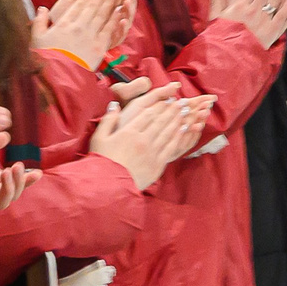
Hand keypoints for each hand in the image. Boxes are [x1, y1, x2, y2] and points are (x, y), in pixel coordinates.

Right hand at [33, 0, 131, 66]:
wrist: (58, 79)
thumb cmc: (46, 61)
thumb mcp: (37, 40)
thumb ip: (39, 22)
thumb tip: (42, 9)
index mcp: (63, 24)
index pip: (78, 4)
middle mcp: (77, 27)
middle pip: (92, 6)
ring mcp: (89, 36)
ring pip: (102, 15)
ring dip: (110, 2)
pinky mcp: (98, 47)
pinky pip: (108, 29)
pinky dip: (115, 19)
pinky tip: (120, 11)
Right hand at [90, 86, 210, 188]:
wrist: (109, 186)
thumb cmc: (102, 162)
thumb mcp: (99, 138)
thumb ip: (108, 120)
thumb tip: (114, 105)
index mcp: (128, 132)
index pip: (148, 114)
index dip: (160, 105)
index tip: (168, 98)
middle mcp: (142, 140)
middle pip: (161, 121)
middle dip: (173, 110)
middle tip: (183, 102)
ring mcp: (151, 152)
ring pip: (168, 132)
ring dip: (179, 120)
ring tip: (187, 112)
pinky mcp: (157, 164)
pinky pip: (171, 147)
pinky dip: (178, 137)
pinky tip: (184, 130)